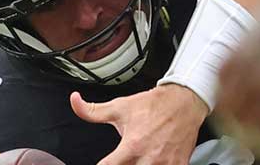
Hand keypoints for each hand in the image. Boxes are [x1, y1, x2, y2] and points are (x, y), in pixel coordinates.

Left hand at [70, 85, 207, 164]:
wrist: (184, 102)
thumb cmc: (153, 105)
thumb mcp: (120, 106)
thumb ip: (93, 111)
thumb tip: (75, 102)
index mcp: (131, 146)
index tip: (103, 164)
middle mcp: (148, 158)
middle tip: (123, 159)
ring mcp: (164, 164)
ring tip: (136, 160)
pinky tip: (152, 161)